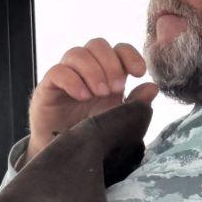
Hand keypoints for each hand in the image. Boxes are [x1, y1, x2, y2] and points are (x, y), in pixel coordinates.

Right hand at [25, 38, 158, 162]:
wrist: (67, 157)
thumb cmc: (94, 135)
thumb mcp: (120, 120)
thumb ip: (136, 104)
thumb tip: (153, 87)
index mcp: (108, 74)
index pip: (118, 49)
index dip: (129, 54)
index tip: (139, 72)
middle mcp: (86, 70)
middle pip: (97, 45)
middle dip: (111, 64)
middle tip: (116, 89)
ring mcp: (66, 76)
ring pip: (77, 53)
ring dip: (92, 71)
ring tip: (99, 94)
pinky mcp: (47, 87)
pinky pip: (57, 71)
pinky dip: (72, 81)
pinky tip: (83, 96)